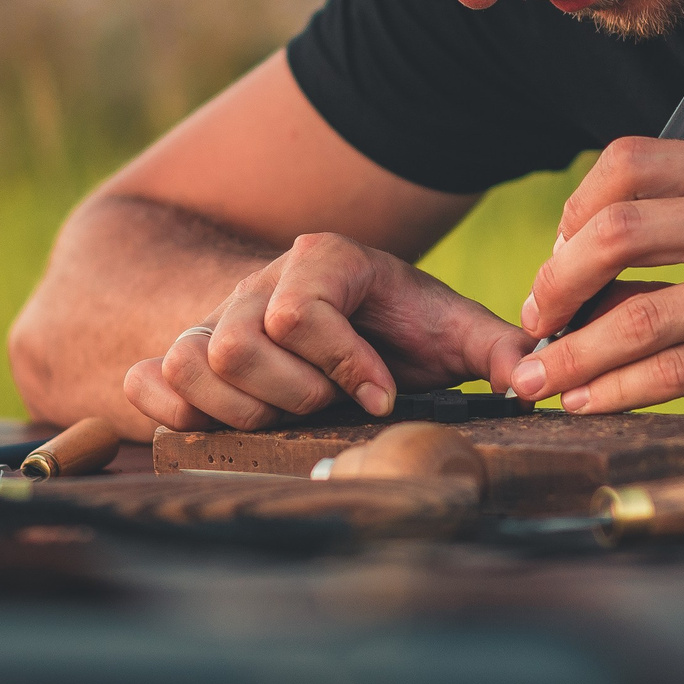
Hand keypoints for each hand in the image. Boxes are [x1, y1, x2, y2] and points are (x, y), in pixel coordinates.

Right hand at [122, 232, 530, 431]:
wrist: (331, 312)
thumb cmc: (399, 324)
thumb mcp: (451, 327)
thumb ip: (496, 348)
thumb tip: (534, 380)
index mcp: (323, 261)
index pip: (297, 311)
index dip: (343, 365)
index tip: (380, 393)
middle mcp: (257, 285)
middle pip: (234, 347)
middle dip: (291, 395)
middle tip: (328, 406)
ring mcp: (212, 318)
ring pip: (188, 364)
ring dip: (239, 410)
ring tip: (287, 417)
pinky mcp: (181, 355)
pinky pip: (149, 380)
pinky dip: (178, 411)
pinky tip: (226, 423)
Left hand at [505, 138, 683, 434]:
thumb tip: (593, 261)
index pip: (630, 161)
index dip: (574, 209)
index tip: (558, 256)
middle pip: (615, 229)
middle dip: (555, 281)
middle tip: (537, 319)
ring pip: (636, 312)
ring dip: (572, 353)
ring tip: (539, 378)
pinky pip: (673, 372)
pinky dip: (617, 390)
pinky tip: (590, 403)